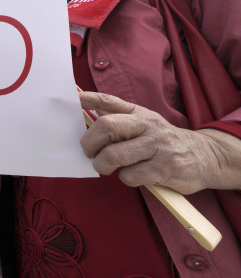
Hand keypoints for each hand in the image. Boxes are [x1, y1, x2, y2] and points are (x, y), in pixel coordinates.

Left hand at [80, 91, 240, 193]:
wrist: (206, 157)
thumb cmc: (163, 141)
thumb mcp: (145, 123)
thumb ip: (119, 119)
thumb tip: (86, 116)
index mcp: (140, 113)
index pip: (109, 101)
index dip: (88, 99)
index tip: (71, 98)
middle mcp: (148, 126)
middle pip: (107, 126)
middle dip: (89, 142)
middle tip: (88, 152)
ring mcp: (157, 147)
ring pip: (114, 155)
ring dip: (102, 164)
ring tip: (105, 167)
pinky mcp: (163, 169)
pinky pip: (130, 176)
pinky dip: (125, 179)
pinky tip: (134, 176)